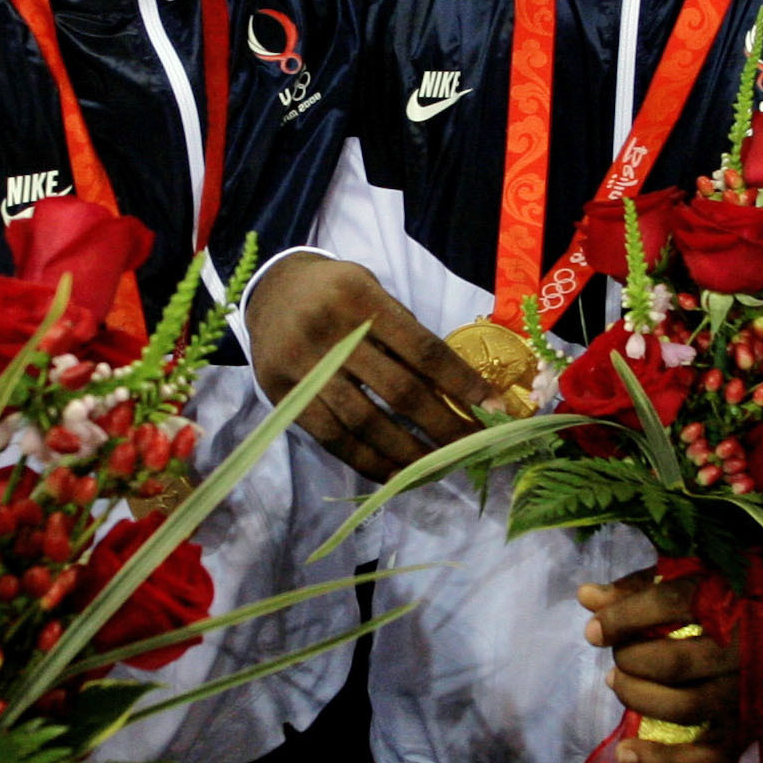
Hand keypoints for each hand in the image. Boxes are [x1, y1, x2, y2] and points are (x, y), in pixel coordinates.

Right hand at [242, 252, 495, 480]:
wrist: (270, 290)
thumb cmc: (336, 292)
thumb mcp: (372, 291)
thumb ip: (405, 333)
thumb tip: (458, 389)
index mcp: (361, 298)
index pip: (422, 349)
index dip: (462, 382)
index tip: (493, 407)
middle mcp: (330, 331)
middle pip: (398, 391)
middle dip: (443, 425)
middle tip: (472, 448)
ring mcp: (303, 366)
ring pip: (364, 422)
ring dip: (407, 452)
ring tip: (438, 468)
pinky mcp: (282, 394)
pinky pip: (330, 437)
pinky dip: (366, 460)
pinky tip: (394, 473)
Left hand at [584, 574, 741, 762]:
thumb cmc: (742, 594)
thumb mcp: (696, 575)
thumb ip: (642, 588)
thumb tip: (586, 597)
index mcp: (731, 601)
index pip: (667, 606)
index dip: (620, 619)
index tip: (593, 632)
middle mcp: (741, 651)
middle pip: (670, 663)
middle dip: (629, 661)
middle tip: (619, 657)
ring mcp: (746, 696)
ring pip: (683, 709)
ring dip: (638, 699)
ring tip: (619, 684)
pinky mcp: (749, 730)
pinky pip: (707, 759)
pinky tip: (627, 754)